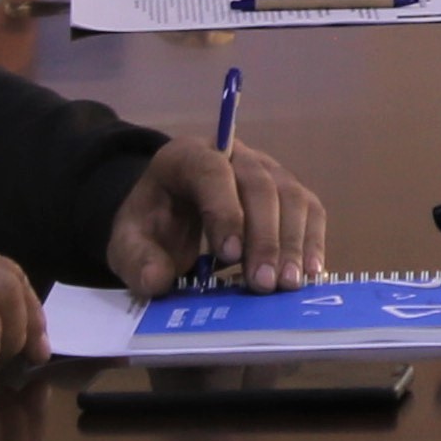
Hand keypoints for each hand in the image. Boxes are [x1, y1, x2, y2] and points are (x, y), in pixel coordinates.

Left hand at [108, 140, 327, 297]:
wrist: (169, 213)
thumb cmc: (153, 224)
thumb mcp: (128, 242)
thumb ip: (137, 259)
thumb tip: (157, 279)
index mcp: (186, 157)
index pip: (211, 171)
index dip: (224, 210)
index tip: (229, 255)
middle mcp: (233, 155)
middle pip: (260, 186)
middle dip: (264, 237)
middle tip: (263, 283)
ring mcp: (266, 170)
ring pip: (291, 196)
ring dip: (293, 243)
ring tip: (287, 285)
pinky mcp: (287, 191)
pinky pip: (309, 210)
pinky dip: (312, 241)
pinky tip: (310, 273)